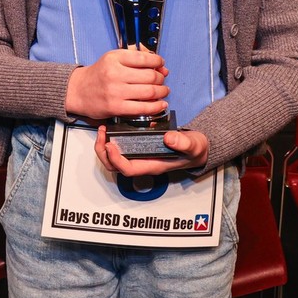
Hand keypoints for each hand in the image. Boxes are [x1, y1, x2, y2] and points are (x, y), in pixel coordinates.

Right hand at [65, 45, 169, 120]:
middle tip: (162, 79)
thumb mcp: (112, 58)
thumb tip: (159, 65)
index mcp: (114, 58)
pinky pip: (142, 108)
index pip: (144, 58)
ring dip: (162, 92)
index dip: (158, 62)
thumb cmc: (97, 75)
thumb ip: (134, 58)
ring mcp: (115, 91)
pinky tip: (160, 104)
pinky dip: (156, 107)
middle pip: (150, 76)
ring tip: (163, 91)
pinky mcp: (116, 107)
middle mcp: (114, 74)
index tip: (161, 64)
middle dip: (161, 78)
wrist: (78, 91)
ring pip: (149, 92)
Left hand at [93, 124, 208, 175]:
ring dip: (104, 147)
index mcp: (153, 165)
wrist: (195, 148)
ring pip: (114, 159)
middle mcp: (143, 163)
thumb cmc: (192, 150)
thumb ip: (183, 142)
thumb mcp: (192, 145)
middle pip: (116, 167)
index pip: (128, 169)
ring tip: (103, 131)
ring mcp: (140, 157)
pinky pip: (119, 149)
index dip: (116, 159)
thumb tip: (168, 138)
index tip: (111, 145)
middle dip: (104, 153)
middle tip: (102, 135)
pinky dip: (111, 141)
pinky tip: (111, 128)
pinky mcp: (138, 148)